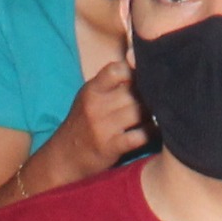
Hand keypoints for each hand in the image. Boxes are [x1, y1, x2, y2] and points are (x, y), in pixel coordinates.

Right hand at [24, 58, 150, 191]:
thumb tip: (138, 61)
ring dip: (153, 114)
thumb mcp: (89, 98)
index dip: (134, 72)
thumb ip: (110, 82)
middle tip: (158, 100)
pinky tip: (155, 132)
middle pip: (135, 91)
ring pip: (141, 111)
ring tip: (156, 116)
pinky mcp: (112, 147)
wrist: (63, 159)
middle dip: (149, 96)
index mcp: (91, 90)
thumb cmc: (82, 125)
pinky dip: (152, 132)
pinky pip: (141, 135)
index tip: (142, 80)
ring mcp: (103, 127)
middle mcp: (96, 106)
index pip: (117, 69)